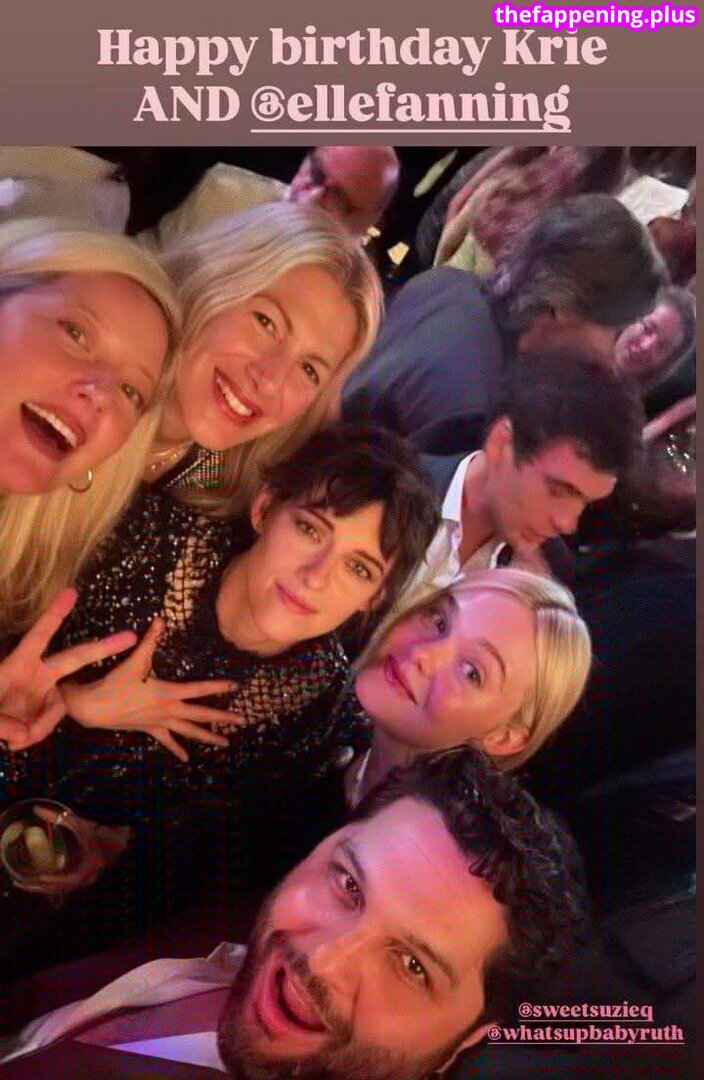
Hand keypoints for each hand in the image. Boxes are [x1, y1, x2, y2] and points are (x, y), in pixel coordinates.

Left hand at [0, 588, 136, 752]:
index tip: (71, 591)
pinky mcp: (41, 713)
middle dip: (102, 647)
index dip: (55, 613)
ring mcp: (41, 694)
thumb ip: (2, 724)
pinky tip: (14, 741)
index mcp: (19, 664)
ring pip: (59, 707)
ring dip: (39, 726)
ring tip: (12, 739)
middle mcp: (35, 675)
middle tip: (130, 636)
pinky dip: (33, 735)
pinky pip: (48, 725)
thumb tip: (20, 735)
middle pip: (74, 658)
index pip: (40, 635)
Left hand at [13, 805, 131, 896]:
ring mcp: (86, 879)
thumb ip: (60, 817)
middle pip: (61, 889)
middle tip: (21, 882)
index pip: (70, 880)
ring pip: (62, 888)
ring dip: (44, 887)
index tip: (41, 877)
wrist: (123, 840)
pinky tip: (41, 878)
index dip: (55, 880)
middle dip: (41, 887)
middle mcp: (87, 877)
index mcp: (89, 867)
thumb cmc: (103, 833)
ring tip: (25, 882)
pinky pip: (65, 884)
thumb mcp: (82, 824)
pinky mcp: (83, 877)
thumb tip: (37, 809)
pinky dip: (52, 883)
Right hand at [62, 617, 240, 761]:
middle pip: (201, 715)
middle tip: (242, 722)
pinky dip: (177, 749)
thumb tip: (161, 619)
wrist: (93, 708)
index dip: (218, 686)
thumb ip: (150, 640)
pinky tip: (186, 759)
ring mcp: (160, 722)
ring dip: (207, 737)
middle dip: (222, 718)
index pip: (200, 689)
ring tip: (225, 744)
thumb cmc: (115, 682)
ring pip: (189, 731)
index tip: (236, 686)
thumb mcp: (134, 660)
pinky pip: (167, 741)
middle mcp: (168, 710)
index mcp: (168, 693)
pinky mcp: (149, 730)